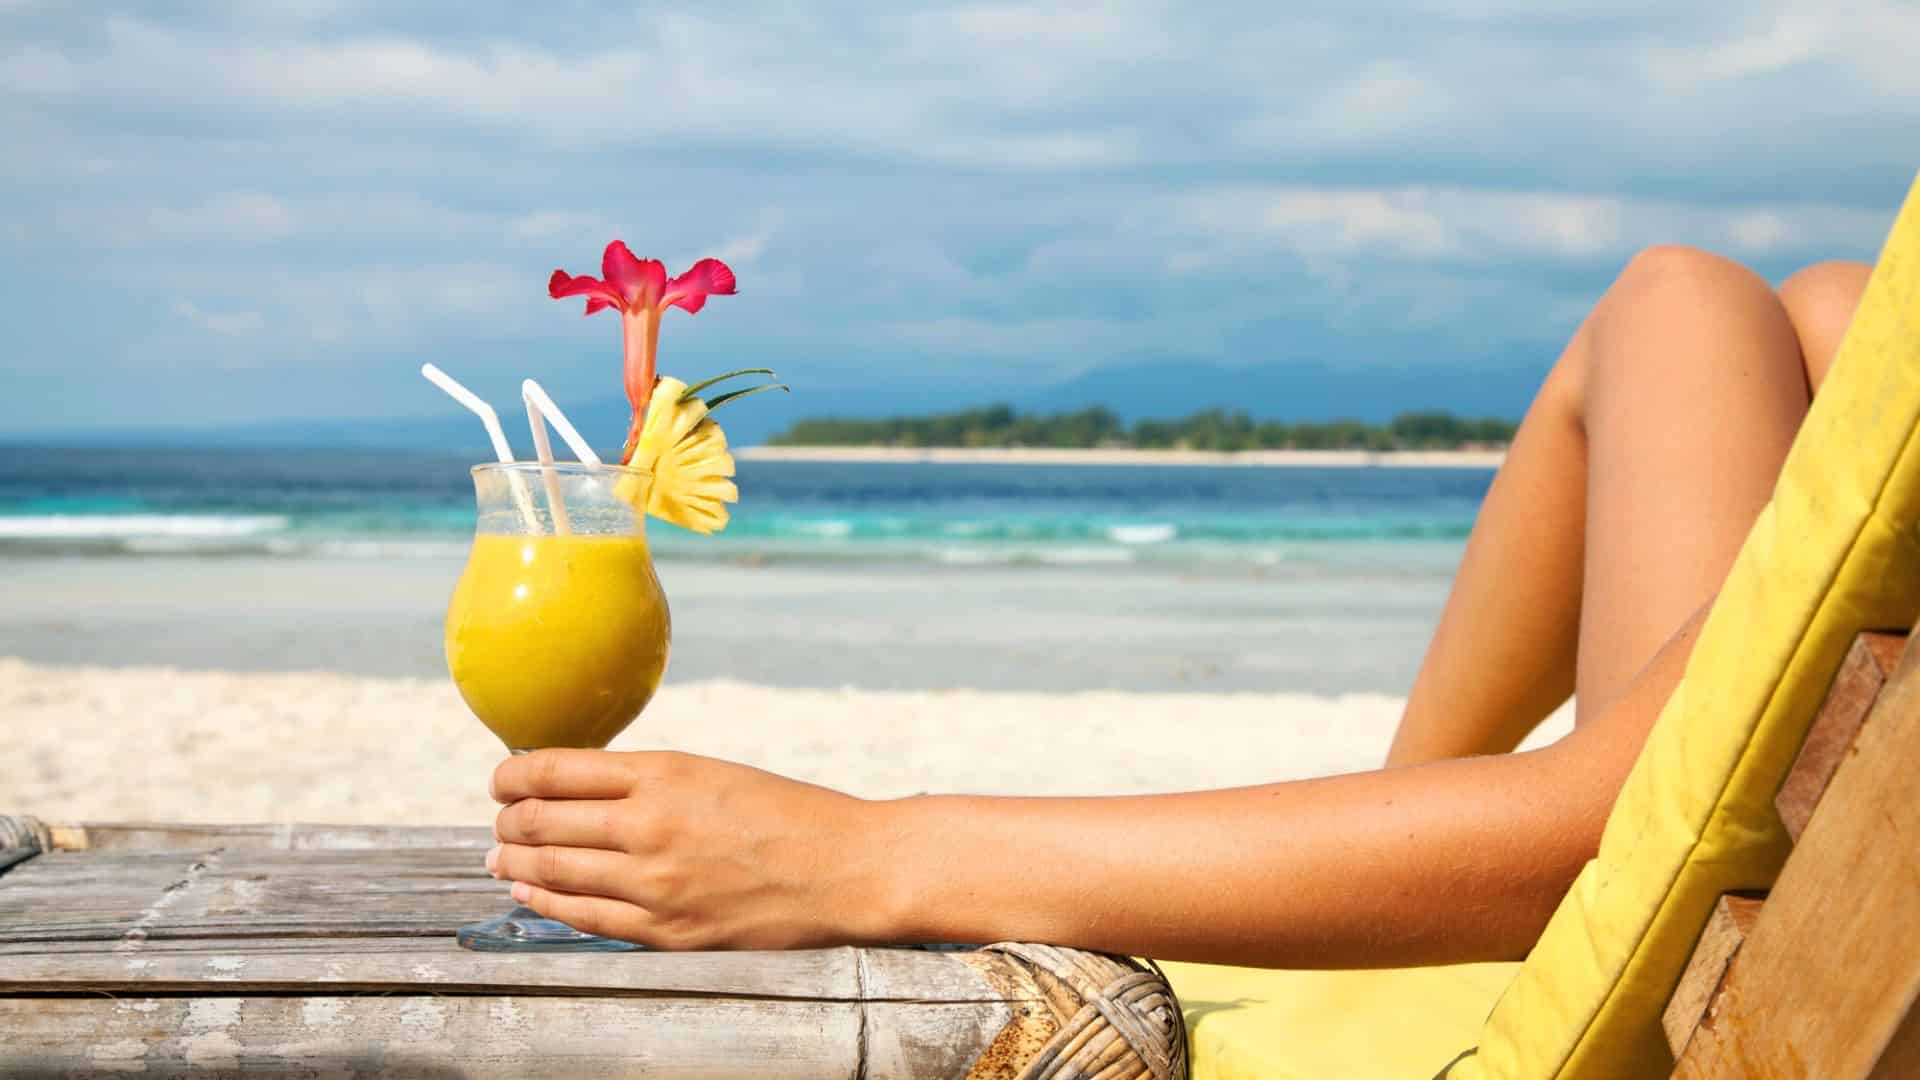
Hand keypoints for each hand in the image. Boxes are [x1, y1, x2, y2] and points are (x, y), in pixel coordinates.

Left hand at [486, 748, 896, 948]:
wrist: (847, 868)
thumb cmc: (787, 814)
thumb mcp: (713, 773)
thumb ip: (647, 781)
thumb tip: (578, 787)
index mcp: (663, 774)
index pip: (553, 770)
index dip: (511, 775)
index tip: (501, 779)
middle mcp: (650, 826)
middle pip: (541, 821)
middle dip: (507, 821)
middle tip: (499, 822)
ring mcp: (655, 884)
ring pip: (551, 872)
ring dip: (514, 863)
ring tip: (499, 857)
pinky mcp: (666, 932)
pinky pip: (584, 918)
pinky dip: (545, 903)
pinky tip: (529, 893)